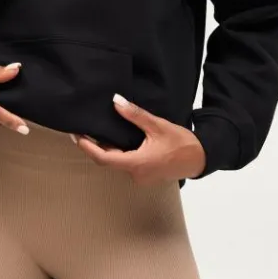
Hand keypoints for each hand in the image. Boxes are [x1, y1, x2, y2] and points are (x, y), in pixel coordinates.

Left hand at [72, 94, 205, 184]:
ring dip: (109, 149)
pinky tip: (117, 140)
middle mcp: (135, 174)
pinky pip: (127, 164)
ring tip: (99, 131)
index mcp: (136, 163)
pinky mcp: (145, 175)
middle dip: (96, 146)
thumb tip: (116, 101)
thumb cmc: (182, 144)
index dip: (87, 147)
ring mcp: (140, 177)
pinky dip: (120, 153)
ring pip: (118, 162)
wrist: (200, 158)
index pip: (103, 157)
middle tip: (85, 130)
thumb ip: (134, 115)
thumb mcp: (157, 126)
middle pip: (108, 160)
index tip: (77, 136)